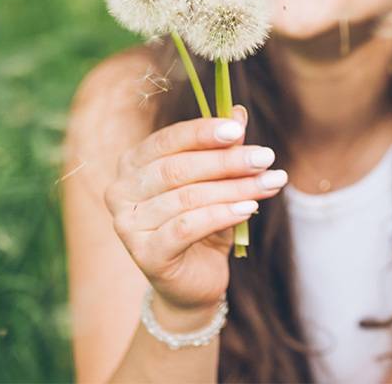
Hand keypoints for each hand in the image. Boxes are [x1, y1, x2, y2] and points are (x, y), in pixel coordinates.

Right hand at [103, 106, 287, 313]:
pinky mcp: (144, 254)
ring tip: (270, 183)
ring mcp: (128, 225)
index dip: (203, 132)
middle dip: (227, 161)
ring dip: (235, 188)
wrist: (194, 281)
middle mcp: (121, 191)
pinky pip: (187, 227)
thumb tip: (237, 111)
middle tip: (265, 157)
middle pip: (178, 169)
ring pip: (187, 198)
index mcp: (133, 164)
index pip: (167, 140)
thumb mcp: (217, 181)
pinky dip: (222, 214)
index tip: (239, 129)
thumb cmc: (203, 223)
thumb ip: (222, 146)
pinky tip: (249, 208)